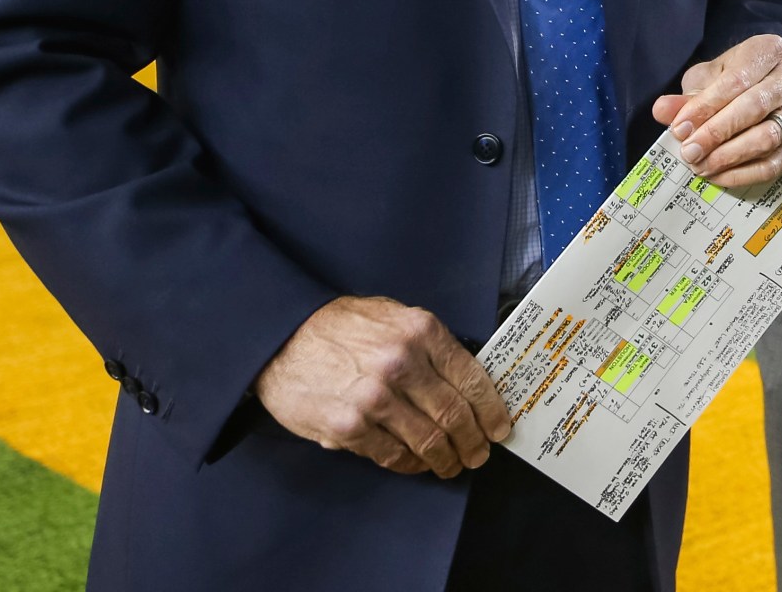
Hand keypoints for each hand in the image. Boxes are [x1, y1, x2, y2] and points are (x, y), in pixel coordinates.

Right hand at [253, 295, 512, 477]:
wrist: (281, 336)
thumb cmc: (342, 326)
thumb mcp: (395, 317)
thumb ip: (431, 346)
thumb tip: (467, 383)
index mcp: (421, 332)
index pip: (472, 379)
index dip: (492, 410)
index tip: (500, 428)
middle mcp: (402, 364)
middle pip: (454, 415)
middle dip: (473, 441)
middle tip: (478, 454)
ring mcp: (374, 399)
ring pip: (428, 441)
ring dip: (446, 459)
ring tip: (452, 465)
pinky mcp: (348, 427)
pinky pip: (392, 455)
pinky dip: (411, 465)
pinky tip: (418, 465)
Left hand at [651, 33, 781, 185]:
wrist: (766, 88)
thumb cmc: (734, 80)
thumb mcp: (708, 79)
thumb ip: (687, 96)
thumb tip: (663, 111)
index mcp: (770, 51)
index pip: (738, 80)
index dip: (707, 106)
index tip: (679, 128)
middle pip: (756, 107)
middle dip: (717, 132)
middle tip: (689, 151)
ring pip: (769, 138)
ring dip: (730, 156)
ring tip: (700, 165)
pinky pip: (776, 163)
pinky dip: (745, 173)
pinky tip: (719, 176)